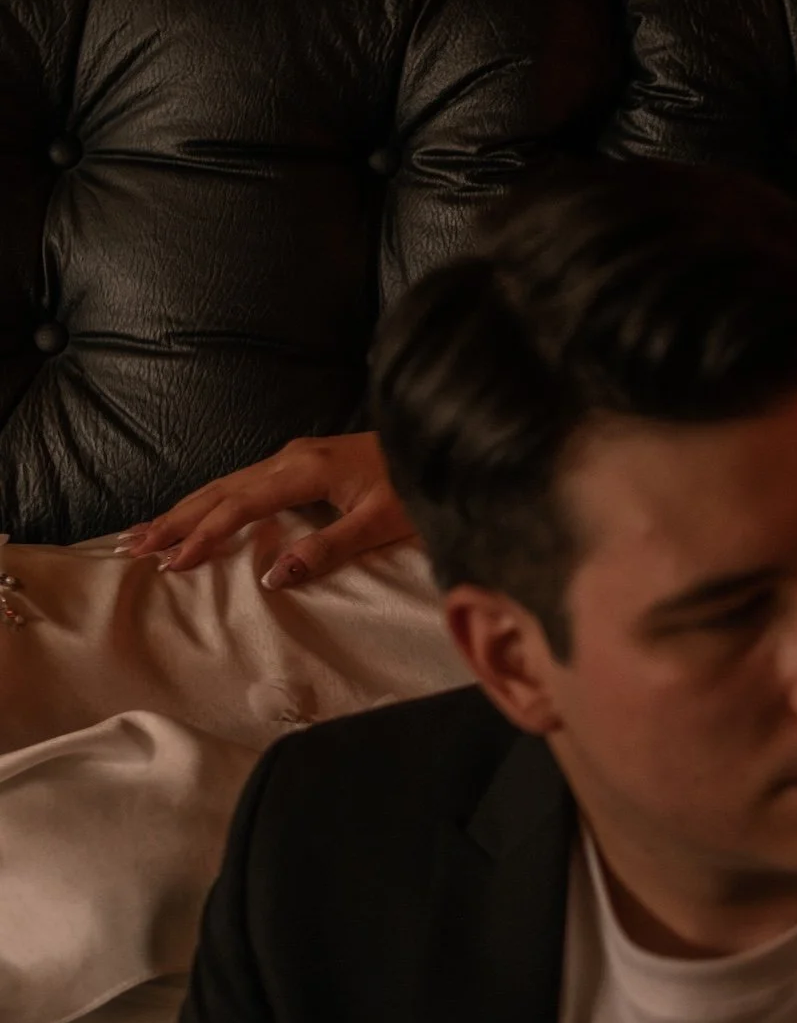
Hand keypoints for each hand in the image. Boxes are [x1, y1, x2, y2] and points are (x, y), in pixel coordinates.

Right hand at [119, 432, 410, 587]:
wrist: (437, 445)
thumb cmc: (416, 487)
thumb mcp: (380, 524)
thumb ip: (329, 549)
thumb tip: (275, 576)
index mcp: (305, 469)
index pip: (240, 506)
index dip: (204, 535)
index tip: (173, 562)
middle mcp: (290, 456)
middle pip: (220, 490)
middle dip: (175, 518)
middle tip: (133, 545)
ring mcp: (293, 455)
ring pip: (226, 483)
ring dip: (186, 508)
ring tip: (147, 530)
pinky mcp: (300, 461)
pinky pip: (243, 481)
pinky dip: (212, 500)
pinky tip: (196, 511)